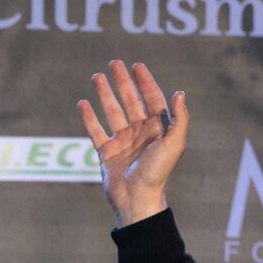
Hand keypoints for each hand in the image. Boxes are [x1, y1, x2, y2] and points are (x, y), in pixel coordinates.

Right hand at [78, 59, 186, 226]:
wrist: (137, 199)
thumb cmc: (157, 173)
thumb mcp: (174, 144)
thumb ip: (179, 119)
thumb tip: (179, 93)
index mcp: (157, 129)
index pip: (152, 99)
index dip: (145, 81)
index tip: (137, 66)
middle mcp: (140, 133)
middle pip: (130, 100)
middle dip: (122, 81)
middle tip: (114, 63)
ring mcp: (122, 142)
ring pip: (112, 111)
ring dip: (105, 94)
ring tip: (96, 76)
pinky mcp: (107, 153)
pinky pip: (96, 131)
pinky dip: (89, 118)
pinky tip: (83, 103)